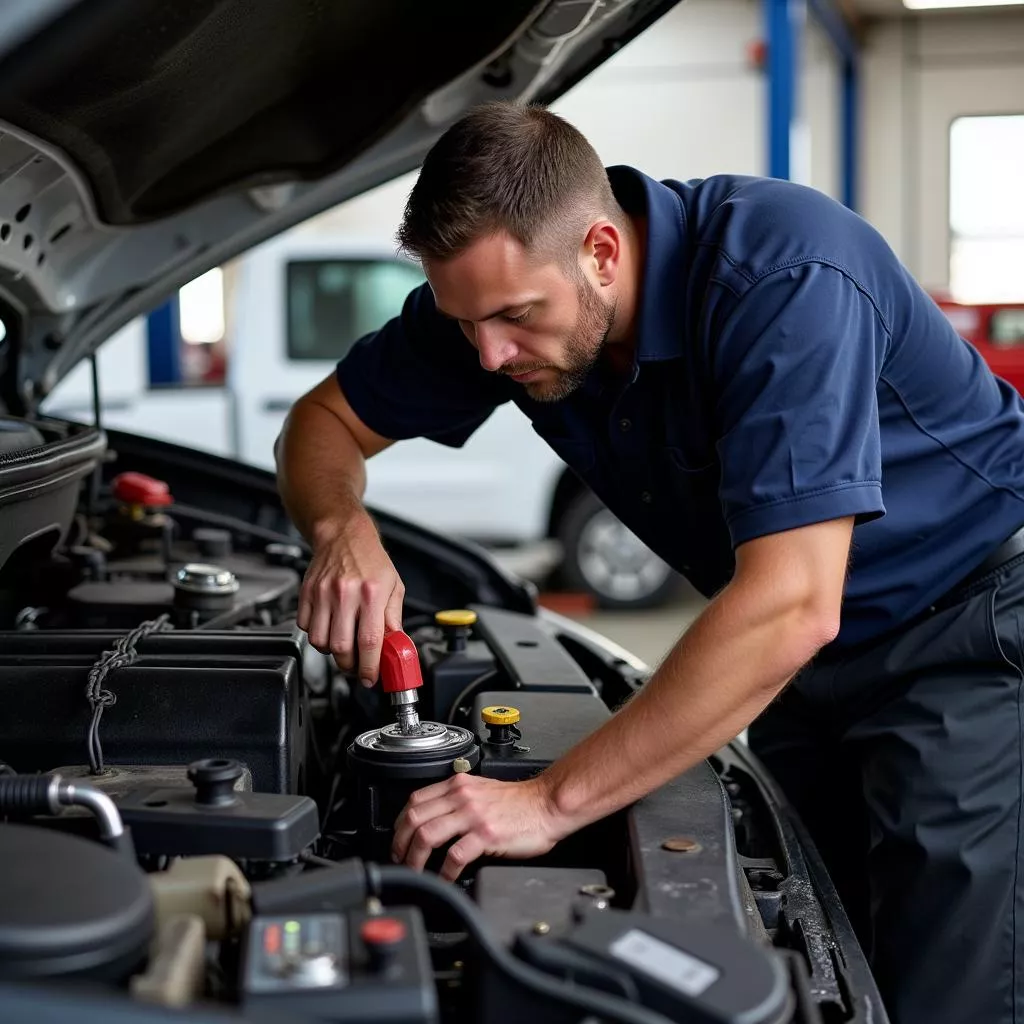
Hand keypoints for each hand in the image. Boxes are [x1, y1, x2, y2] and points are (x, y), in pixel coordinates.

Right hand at [297, 513, 404, 684]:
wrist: (343, 534)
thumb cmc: (370, 559)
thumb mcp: (393, 586)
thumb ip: (393, 618)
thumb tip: (394, 646)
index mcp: (371, 593)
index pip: (369, 641)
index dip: (370, 666)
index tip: (372, 678)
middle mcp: (345, 593)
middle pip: (341, 647)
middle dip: (350, 665)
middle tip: (357, 665)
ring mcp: (322, 593)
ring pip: (320, 642)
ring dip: (332, 652)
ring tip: (344, 645)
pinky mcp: (307, 593)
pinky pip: (305, 627)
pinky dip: (316, 635)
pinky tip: (329, 628)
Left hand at [391, 773, 567, 880]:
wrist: (547, 804)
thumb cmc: (519, 802)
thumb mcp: (481, 790)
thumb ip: (457, 799)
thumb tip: (435, 819)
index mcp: (458, 785)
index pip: (414, 800)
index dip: (399, 824)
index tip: (398, 840)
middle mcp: (461, 797)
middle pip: (414, 818)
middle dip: (399, 843)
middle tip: (400, 860)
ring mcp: (473, 816)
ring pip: (427, 835)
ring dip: (415, 859)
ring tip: (416, 872)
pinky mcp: (486, 835)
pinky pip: (454, 855)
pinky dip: (444, 872)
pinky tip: (445, 879)